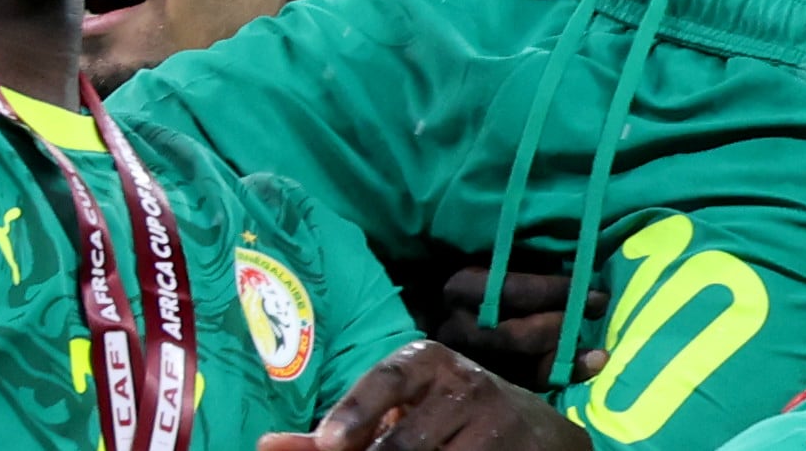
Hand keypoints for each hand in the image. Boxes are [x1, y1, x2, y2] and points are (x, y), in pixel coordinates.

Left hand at [262, 344, 575, 450]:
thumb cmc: (448, 415)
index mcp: (427, 362)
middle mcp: (464, 386)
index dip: (356, 410)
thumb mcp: (399, 410)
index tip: (327, 442)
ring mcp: (495, 426)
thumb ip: (338, 430)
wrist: (541, 433)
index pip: (388, 380)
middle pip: (404, 444)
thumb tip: (265, 446)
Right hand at [426, 266, 605, 391]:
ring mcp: (472, 360)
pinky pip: (527, 386)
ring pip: (521, 367)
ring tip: (598, 353)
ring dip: (565, 358)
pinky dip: (562, 376)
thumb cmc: (485, 272)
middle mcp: (459, 328)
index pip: (511, 292)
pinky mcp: (488, 380)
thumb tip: (571, 261)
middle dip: (560, 326)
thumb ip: (521, 260)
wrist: (460, 310)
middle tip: (594, 310)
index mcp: (460, 288)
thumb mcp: (494, 257)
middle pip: (515, 336)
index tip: (592, 290)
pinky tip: (589, 366)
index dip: (554, 292)